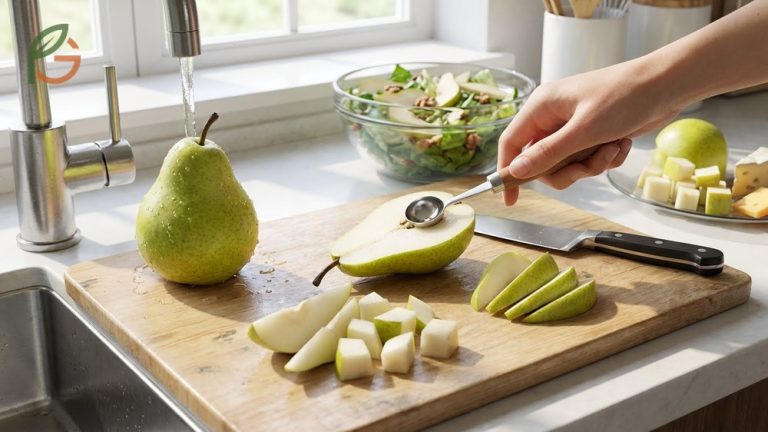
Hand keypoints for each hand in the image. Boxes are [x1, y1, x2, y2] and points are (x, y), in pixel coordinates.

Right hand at [497, 59, 684, 205]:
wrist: (667, 85)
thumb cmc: (625, 96)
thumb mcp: (584, 130)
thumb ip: (548, 153)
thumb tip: (516, 170)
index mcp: (542, 107)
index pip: (511, 143)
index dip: (507, 171)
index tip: (511, 198)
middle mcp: (553, 118)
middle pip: (541, 161)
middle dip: (567, 170)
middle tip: (587, 167)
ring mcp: (573, 127)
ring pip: (566, 165)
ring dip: (589, 165)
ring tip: (610, 149)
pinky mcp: (592, 134)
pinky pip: (586, 161)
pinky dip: (604, 159)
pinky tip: (620, 144)